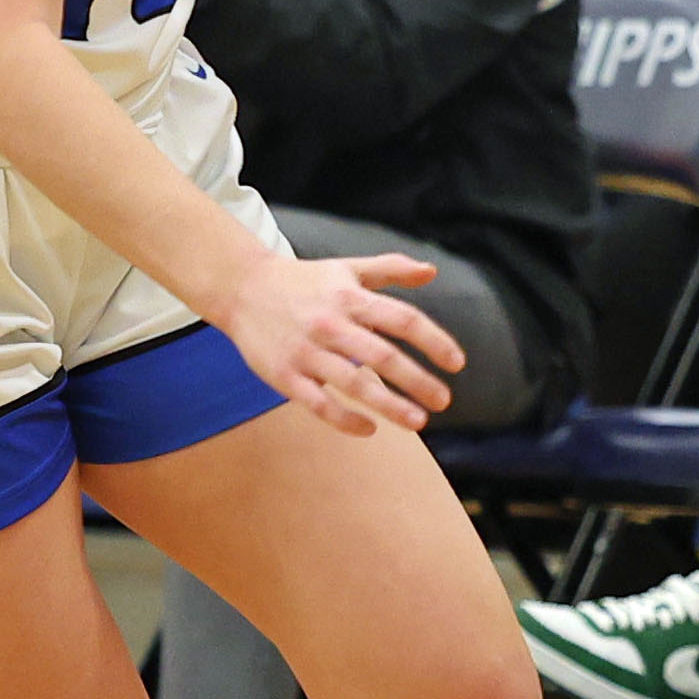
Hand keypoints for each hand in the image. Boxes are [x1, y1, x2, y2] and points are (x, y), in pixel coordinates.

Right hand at [215, 250, 462, 438]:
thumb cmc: (303, 281)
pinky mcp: (285, 375)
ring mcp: (306, 351)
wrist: (241, 289)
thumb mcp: (346, 269)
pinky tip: (370, 429)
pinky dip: (344, 419)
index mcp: (349, 297)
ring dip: (389, 405)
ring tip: (419, 421)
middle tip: (444, 401)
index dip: (433, 340)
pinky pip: (318, 403)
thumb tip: (432, 272)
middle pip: (382, 355)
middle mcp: (330, 324)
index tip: (456, 363)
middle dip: (417, 381)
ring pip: (353, 384)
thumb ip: (390, 269)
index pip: (401, 319)